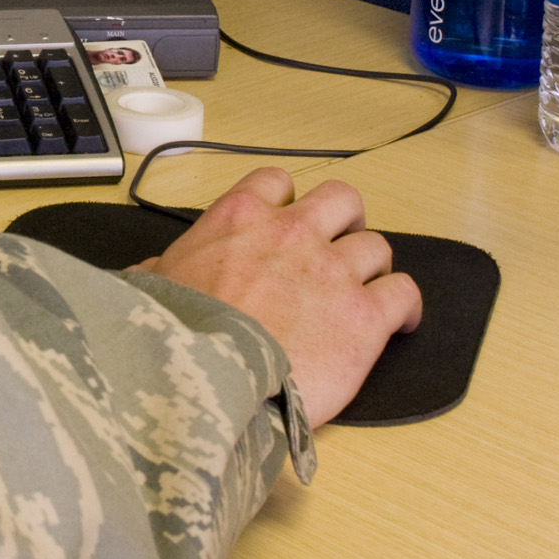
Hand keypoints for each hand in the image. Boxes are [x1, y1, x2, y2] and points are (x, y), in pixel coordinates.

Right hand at [134, 167, 422, 427]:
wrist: (209, 377)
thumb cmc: (177, 332)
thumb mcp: (153, 283)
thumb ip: (163, 267)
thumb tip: (153, 272)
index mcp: (239, 217)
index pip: (277, 180)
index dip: (287, 200)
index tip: (287, 220)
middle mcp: (293, 232)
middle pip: (343, 199)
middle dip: (345, 221)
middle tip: (337, 248)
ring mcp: (333, 271)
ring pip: (378, 245)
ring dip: (372, 266)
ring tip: (364, 290)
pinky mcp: (366, 315)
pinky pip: (405, 292)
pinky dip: (405, 306)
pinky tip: (397, 322)